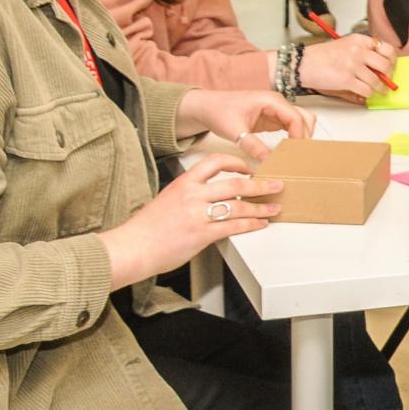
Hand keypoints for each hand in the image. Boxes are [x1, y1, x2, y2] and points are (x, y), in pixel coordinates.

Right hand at [99, 155, 278, 288]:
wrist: (132, 247)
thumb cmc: (147, 228)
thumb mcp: (168, 200)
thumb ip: (190, 195)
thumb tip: (211, 199)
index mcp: (184, 183)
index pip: (214, 162)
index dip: (236, 162)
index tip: (249, 166)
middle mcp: (192, 195)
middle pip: (235, 183)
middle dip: (260, 184)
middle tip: (276, 184)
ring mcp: (198, 214)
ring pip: (239, 205)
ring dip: (260, 206)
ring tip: (273, 207)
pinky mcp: (202, 234)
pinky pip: (233, 226)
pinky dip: (251, 224)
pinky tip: (260, 224)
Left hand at [176, 89, 313, 148]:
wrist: (207, 107)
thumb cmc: (219, 112)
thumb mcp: (235, 131)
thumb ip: (252, 145)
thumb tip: (268, 161)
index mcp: (271, 101)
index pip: (296, 118)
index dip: (299, 136)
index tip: (295, 154)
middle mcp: (278, 104)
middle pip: (304, 118)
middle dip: (304, 137)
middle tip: (299, 157)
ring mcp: (277, 111)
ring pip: (301, 122)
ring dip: (301, 137)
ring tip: (295, 155)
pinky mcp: (273, 119)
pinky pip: (291, 127)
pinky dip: (293, 138)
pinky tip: (287, 152)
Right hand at [299, 34, 399, 100]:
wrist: (302, 64)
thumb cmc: (320, 56)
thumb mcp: (345, 45)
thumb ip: (362, 51)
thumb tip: (380, 64)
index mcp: (359, 40)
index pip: (386, 48)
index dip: (391, 59)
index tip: (390, 65)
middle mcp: (358, 51)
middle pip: (386, 64)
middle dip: (389, 75)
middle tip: (387, 79)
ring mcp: (353, 65)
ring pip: (378, 80)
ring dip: (381, 88)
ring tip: (380, 90)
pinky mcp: (347, 80)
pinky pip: (367, 90)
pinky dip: (369, 94)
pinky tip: (368, 93)